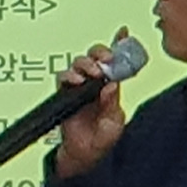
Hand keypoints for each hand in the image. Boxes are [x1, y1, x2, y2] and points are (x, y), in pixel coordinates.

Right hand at [54, 26, 128, 177]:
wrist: (83, 154)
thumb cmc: (101, 139)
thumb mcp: (114, 121)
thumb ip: (112, 104)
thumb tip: (111, 86)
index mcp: (111, 87)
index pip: (116, 62)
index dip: (119, 44)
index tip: (124, 32)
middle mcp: (94, 84)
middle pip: (95, 56)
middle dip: (99, 52)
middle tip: (104, 59)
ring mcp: (79, 88)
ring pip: (78, 63)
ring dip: (84, 64)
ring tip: (89, 73)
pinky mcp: (64, 94)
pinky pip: (62, 77)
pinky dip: (68, 76)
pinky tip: (75, 80)